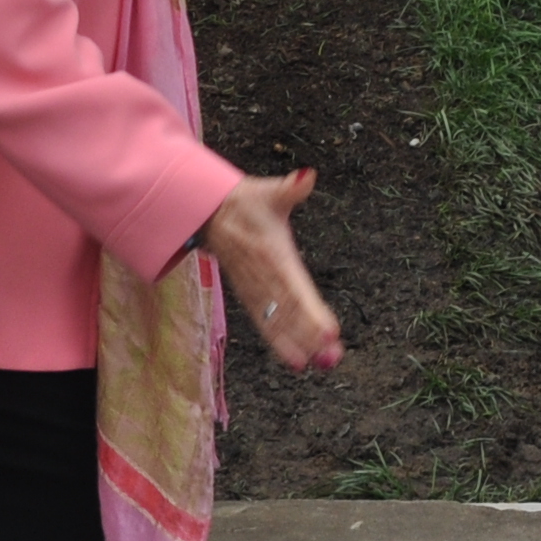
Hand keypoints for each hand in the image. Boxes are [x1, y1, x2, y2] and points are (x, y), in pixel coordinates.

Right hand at [202, 168, 343, 370]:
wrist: (208, 213)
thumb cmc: (246, 202)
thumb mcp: (269, 192)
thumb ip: (290, 188)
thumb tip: (307, 176)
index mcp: (273, 254)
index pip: (295, 287)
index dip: (310, 310)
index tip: (329, 330)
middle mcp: (265, 277)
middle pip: (289, 312)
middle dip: (310, 335)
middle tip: (332, 356)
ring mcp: (256, 289)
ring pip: (277, 322)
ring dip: (297, 344)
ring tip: (318, 364)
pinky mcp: (250, 296)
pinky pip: (265, 323)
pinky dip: (279, 342)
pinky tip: (297, 360)